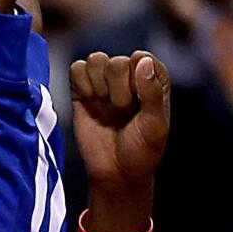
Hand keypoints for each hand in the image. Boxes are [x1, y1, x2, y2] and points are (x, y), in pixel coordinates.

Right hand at [70, 50, 169, 188]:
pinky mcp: (82, 89)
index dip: (137, 81)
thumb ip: (151, 93)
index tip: (138, 105)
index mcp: (152, 78)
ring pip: (96, 60)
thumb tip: (141, 60)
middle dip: (118, 90)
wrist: (116, 173)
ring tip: (106, 107)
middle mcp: (129, 75)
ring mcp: (104, 81)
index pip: (141, 58)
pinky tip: (90, 102)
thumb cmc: (142, 150)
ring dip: (99, 86)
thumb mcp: (155, 126)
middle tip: (121, 112)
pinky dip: (81, 84)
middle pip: (116, 62)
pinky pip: (77, 68)